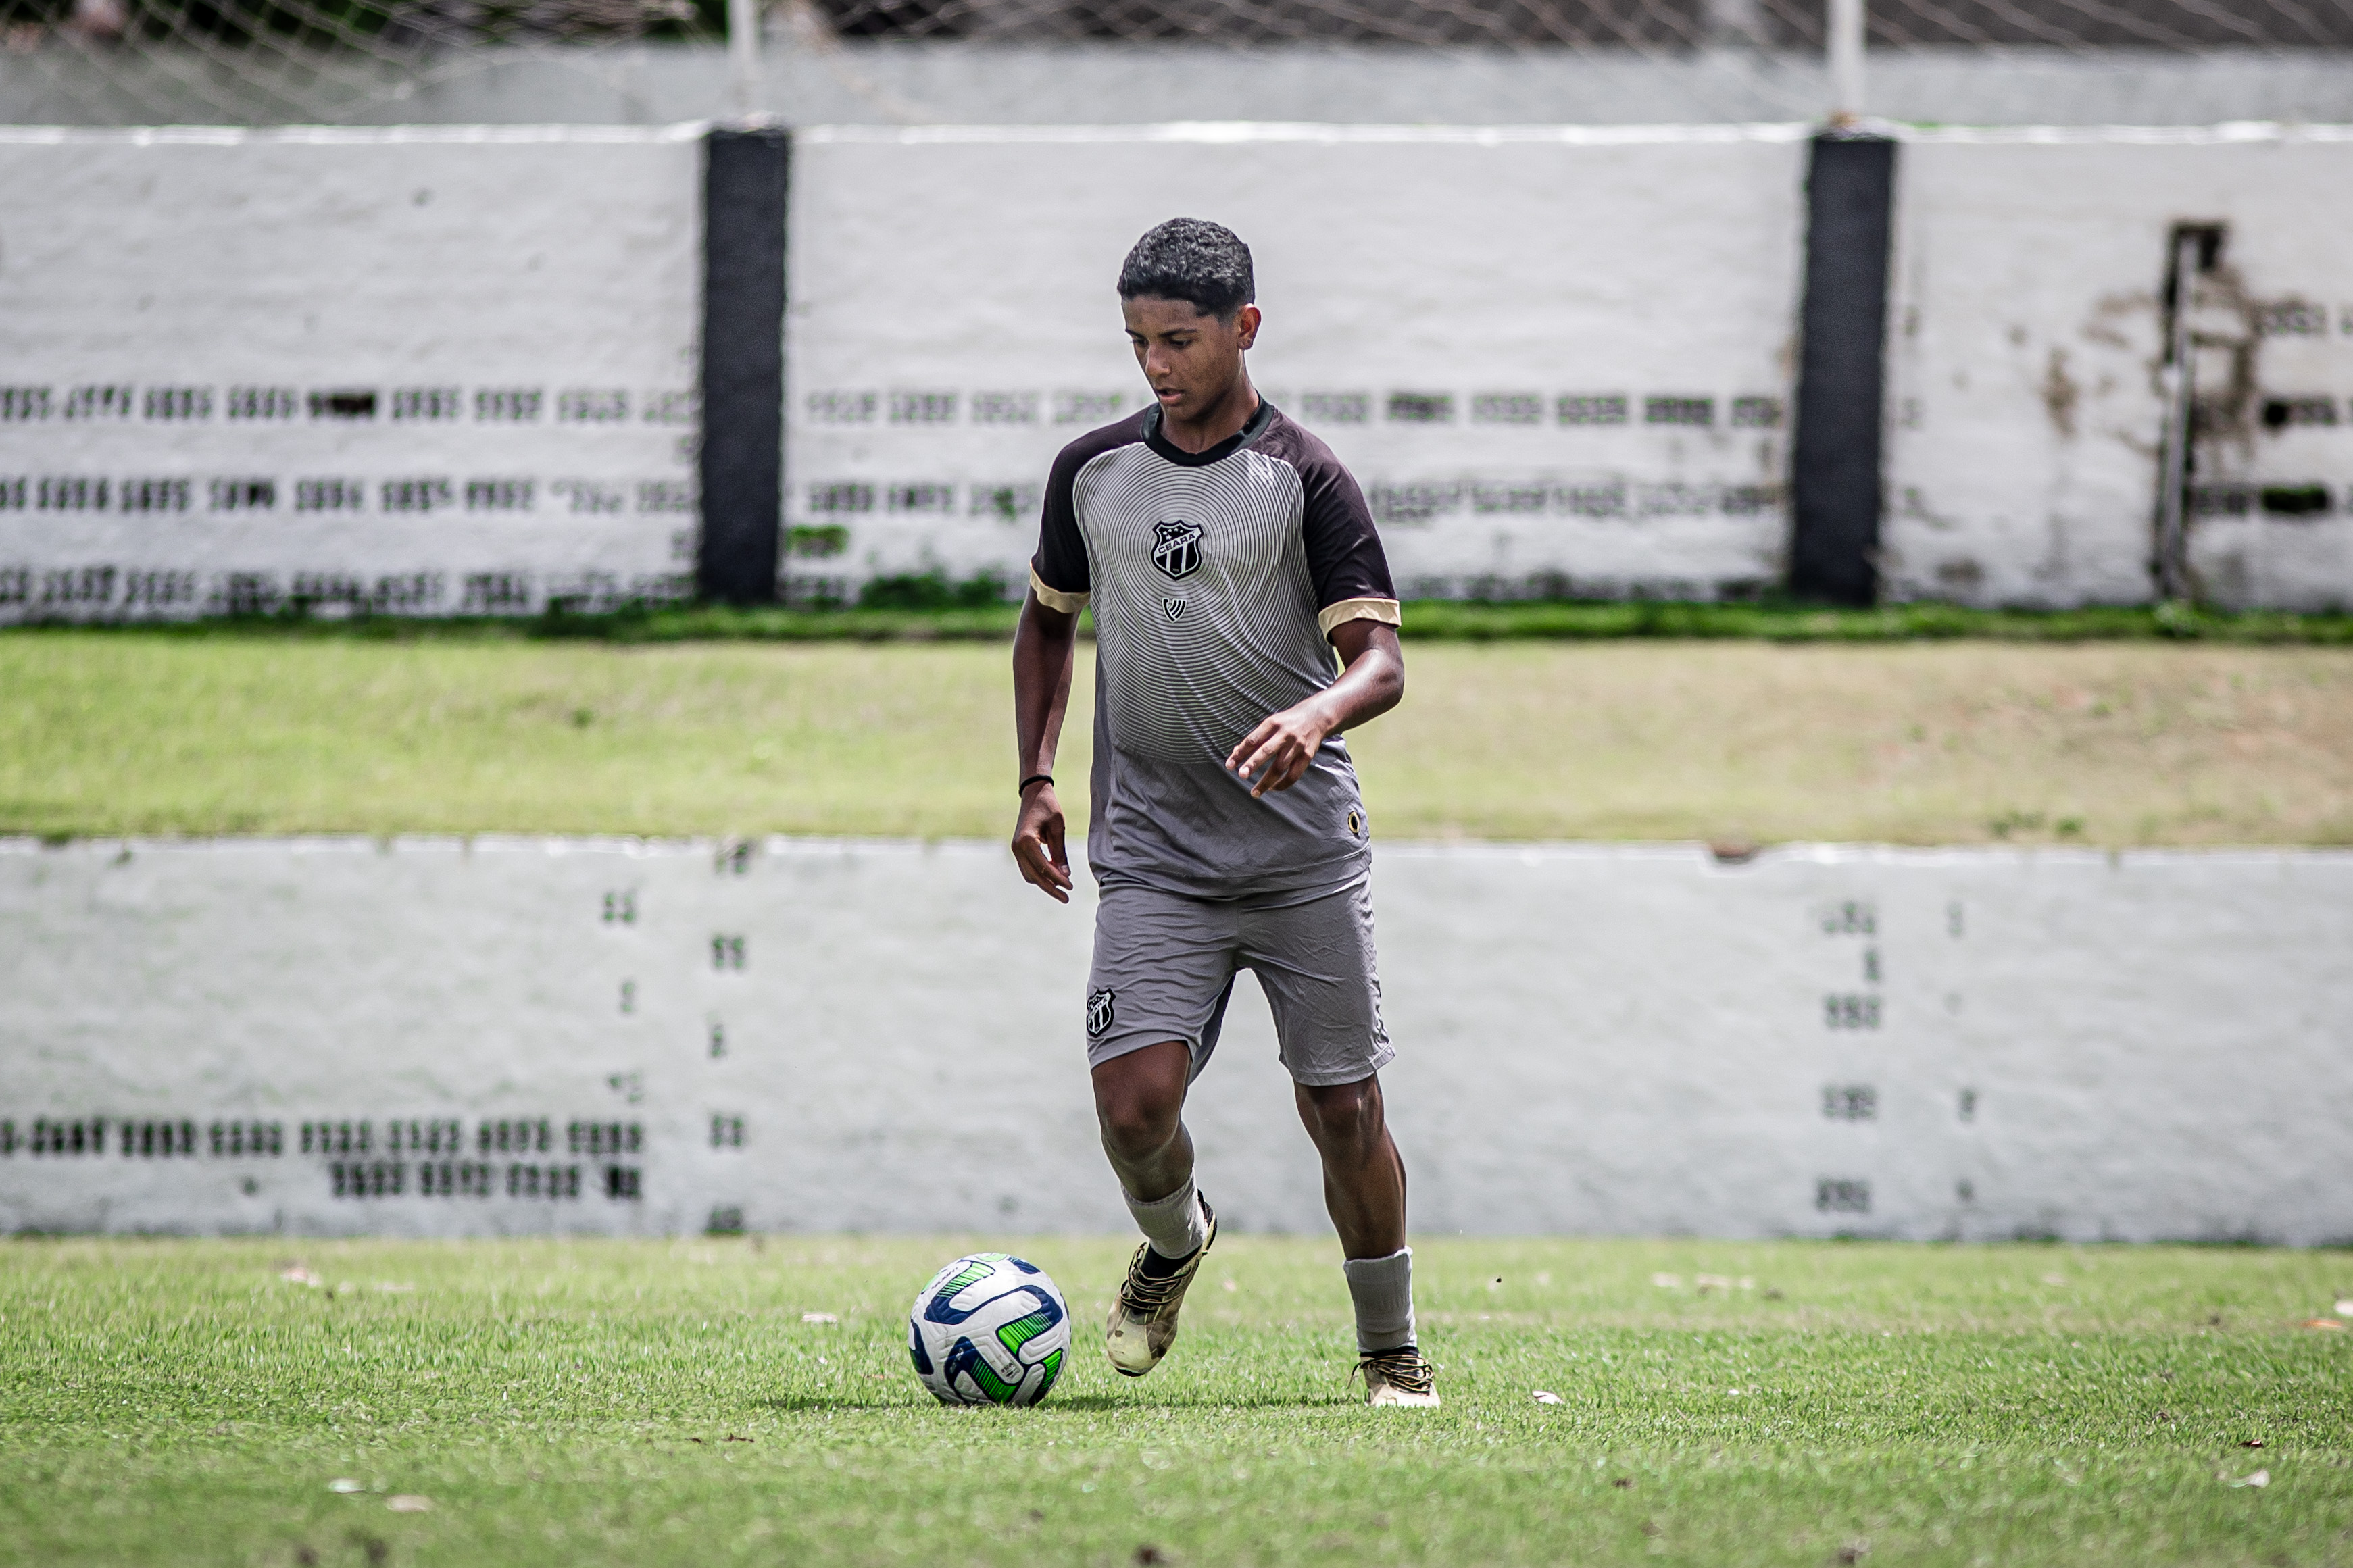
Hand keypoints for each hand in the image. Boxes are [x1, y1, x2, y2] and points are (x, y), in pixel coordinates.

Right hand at [1011, 783, 1073, 901]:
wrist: (1034, 793)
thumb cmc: (1048, 807)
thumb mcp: (1058, 828)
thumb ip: (1060, 852)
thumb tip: (1065, 875)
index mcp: (1026, 841)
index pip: (1043, 867)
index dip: (1057, 879)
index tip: (1070, 887)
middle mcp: (1017, 847)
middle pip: (1034, 876)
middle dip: (1051, 888)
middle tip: (1066, 898)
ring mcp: (1015, 849)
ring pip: (1029, 875)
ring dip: (1045, 883)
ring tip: (1062, 891)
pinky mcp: (1018, 849)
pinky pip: (1028, 868)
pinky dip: (1040, 875)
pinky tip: (1054, 879)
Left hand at [1225, 704, 1329, 797]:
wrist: (1316, 717)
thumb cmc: (1287, 722)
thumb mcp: (1271, 723)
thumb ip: (1255, 738)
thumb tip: (1236, 754)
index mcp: (1272, 723)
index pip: (1253, 740)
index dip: (1240, 753)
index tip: (1229, 766)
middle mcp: (1285, 734)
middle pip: (1267, 751)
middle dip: (1253, 764)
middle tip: (1241, 775)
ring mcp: (1297, 746)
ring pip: (1280, 767)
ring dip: (1266, 781)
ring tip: (1254, 792)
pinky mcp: (1307, 756)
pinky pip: (1294, 774)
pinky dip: (1282, 784)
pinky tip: (1272, 789)